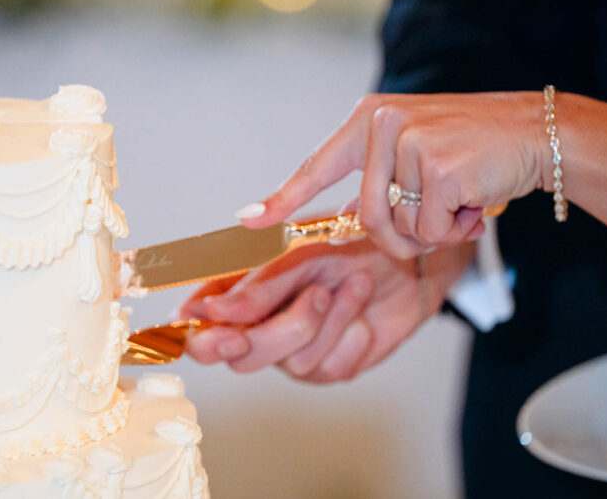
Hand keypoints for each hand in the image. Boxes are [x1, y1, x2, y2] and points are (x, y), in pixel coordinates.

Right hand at [179, 239, 471, 382]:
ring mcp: (295, 348)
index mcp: (240, 289)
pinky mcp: (332, 364)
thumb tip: (213, 311)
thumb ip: (257, 286)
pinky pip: (330, 366)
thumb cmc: (346, 239)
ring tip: (351, 283)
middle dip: (272, 335)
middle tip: (310, 300)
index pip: (198, 323)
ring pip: (291, 362)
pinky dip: (349, 330)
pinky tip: (362, 304)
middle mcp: (261, 324)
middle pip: (240, 357)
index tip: (218, 329)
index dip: (197, 335)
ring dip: (327, 320)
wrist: (408, 253)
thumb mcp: (298, 252)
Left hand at [240, 92, 545, 258]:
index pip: (317, 166)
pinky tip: (476, 202)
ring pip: (398, 226)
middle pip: (366, 217)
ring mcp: (408, 140)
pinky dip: (455, 229)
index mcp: (369, 118)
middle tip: (438, 225)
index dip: (282, 198)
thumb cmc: (474, 150)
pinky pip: (430, 227)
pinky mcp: (437, 165)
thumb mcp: (416, 152)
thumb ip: (379, 179)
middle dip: (402, 239)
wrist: (537, 133)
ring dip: (432, 233)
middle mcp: (381, 123)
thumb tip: (344, 221)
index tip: (247, 222)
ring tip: (461, 204)